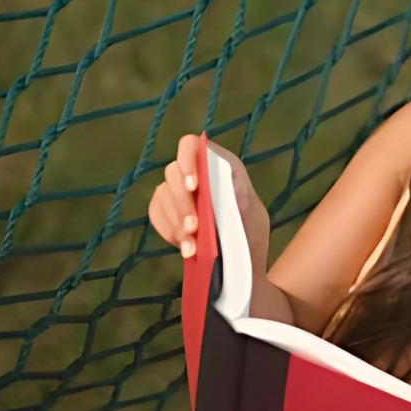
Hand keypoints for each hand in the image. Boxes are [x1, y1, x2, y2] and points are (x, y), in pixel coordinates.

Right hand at [148, 134, 270, 270]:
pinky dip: (168, 231)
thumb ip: (240, 195)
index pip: (191, 145)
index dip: (187, 161)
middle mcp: (194, 173)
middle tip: (194, 227)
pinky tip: (185, 248)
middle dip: (182, 202)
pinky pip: (156, 214)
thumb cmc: (251, 234)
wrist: (241, 264)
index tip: (194, 187)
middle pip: (172, 173)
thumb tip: (225, 178)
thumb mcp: (254, 215)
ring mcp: (176, 191)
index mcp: (218, 165)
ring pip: (162, 195)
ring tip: (192, 246)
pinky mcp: (166, 211)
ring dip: (175, 222)